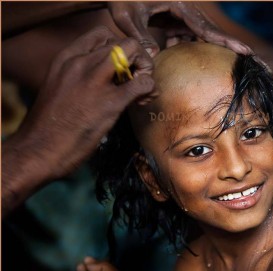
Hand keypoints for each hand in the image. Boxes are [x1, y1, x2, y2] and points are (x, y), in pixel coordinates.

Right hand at [2, 26, 154, 215]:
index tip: (121, 67)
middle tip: (137, 80)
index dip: (120, 48)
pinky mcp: (110, 102)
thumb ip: (81, 75)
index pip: (102, 34)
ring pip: (134, 52)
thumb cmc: (50, 124)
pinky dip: (149, 89)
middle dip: (138, 59)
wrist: (38, 150)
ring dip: (146, 69)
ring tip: (141, 91)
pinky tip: (141, 102)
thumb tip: (109, 75)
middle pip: (124, 42)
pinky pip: (143, 83)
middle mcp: (80, 63)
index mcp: (67, 58)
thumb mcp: (60, 86)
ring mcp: (95, 81)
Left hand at [107, 1, 251, 55]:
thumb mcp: (128, 18)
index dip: (225, 41)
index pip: (205, 27)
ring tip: (222, 59)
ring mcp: (179, 14)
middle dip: (227, 44)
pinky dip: (182, 45)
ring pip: (198, 33)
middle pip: (209, 30)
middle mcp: (184, 8)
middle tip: (249, 56)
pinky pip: (184, 35)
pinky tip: (172, 52)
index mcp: (179, 5)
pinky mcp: (173, 18)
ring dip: (204, 47)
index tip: (244, 51)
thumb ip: (141, 37)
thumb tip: (154, 59)